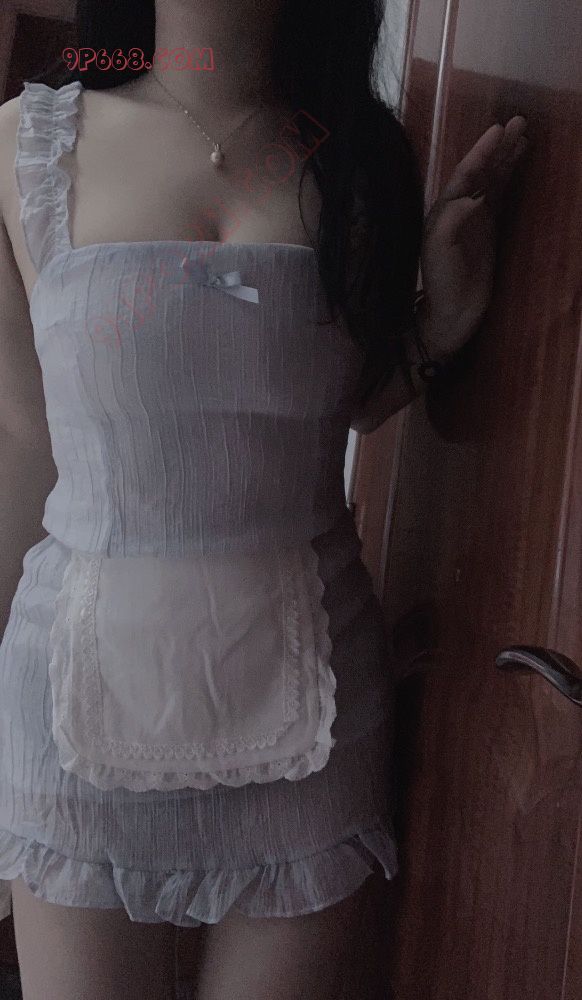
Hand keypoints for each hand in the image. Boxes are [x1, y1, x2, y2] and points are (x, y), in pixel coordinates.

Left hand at [418, 116, 529, 356]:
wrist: (451, 312)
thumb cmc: (441, 282)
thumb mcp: (439, 253)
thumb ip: (451, 223)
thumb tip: (472, 198)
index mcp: (444, 211)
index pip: (465, 175)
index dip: (482, 153)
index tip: (498, 131)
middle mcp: (459, 211)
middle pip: (482, 172)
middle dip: (499, 148)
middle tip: (520, 121)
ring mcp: (475, 221)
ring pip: (494, 182)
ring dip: (507, 159)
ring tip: (524, 136)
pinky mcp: (488, 233)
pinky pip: (502, 199)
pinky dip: (510, 182)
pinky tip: (519, 168)